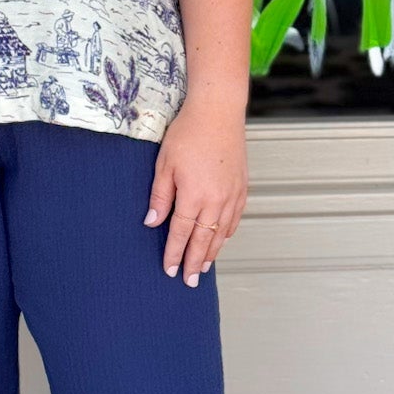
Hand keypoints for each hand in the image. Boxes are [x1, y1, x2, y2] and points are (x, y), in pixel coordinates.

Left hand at [144, 94, 246, 286]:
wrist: (218, 112)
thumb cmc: (188, 133)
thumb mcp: (164, 164)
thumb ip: (160, 196)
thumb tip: (152, 222)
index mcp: (194, 196)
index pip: (182, 234)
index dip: (174, 254)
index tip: (169, 270)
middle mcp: (216, 200)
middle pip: (204, 240)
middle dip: (195, 262)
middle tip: (189, 281)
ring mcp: (232, 195)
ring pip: (222, 232)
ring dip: (212, 252)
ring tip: (204, 267)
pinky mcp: (241, 187)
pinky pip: (235, 218)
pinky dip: (227, 233)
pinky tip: (222, 239)